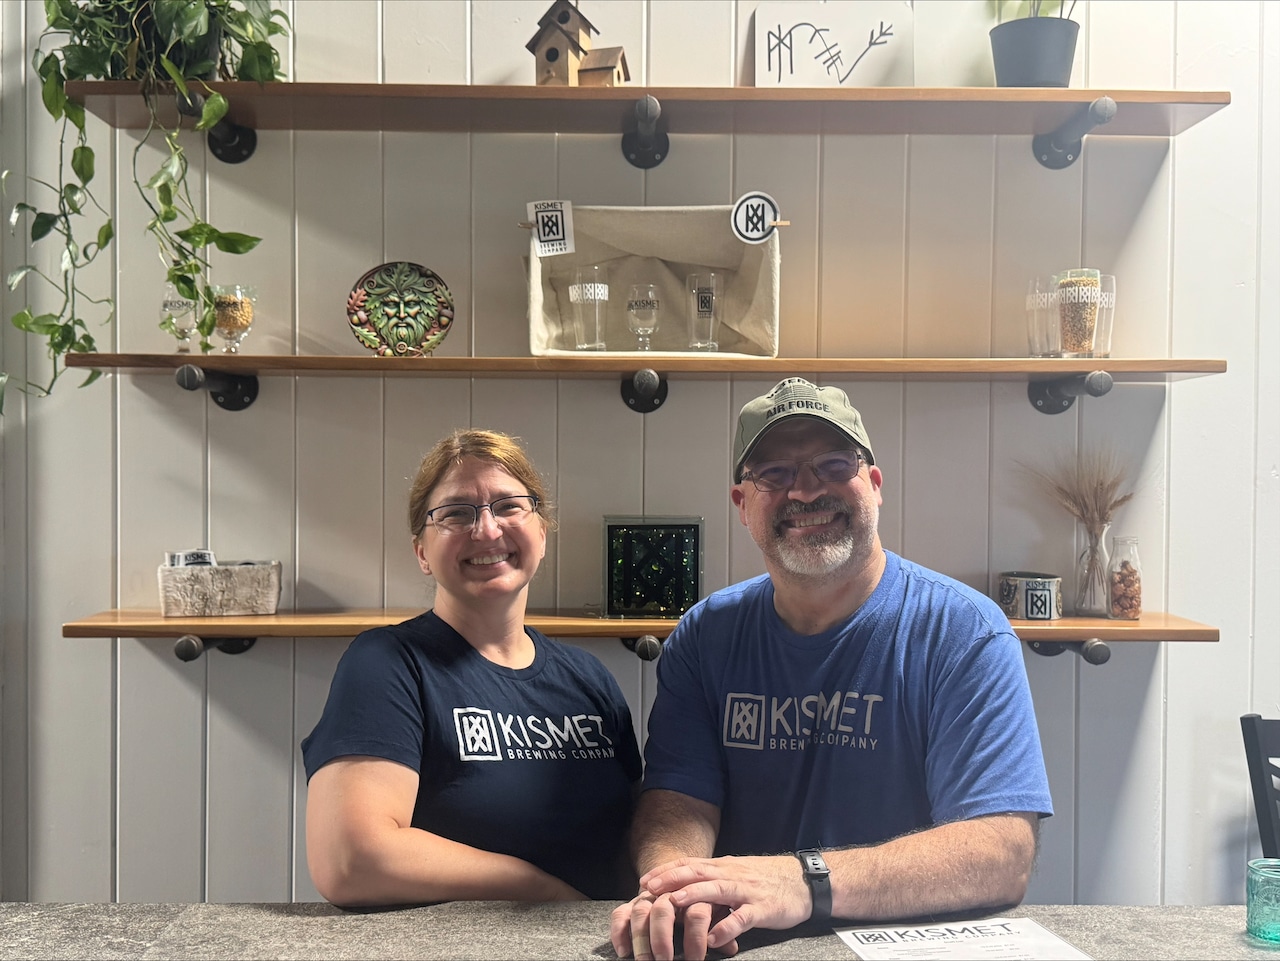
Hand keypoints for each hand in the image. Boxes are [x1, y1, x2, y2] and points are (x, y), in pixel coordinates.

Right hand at [610, 889, 734, 960]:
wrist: (687, 874)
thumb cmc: (708, 899)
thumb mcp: (721, 911)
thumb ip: (727, 928)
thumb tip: (730, 947)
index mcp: (697, 893)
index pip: (697, 912)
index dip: (696, 938)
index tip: (695, 960)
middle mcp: (671, 892)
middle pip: (663, 908)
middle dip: (662, 937)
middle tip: (663, 960)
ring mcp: (650, 896)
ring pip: (641, 910)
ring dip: (641, 937)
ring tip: (644, 960)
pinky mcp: (634, 903)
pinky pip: (621, 913)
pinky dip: (619, 930)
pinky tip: (623, 950)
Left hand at [639, 854, 811, 951]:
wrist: (804, 881)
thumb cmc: (767, 880)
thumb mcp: (737, 874)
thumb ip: (714, 880)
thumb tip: (685, 889)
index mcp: (725, 867)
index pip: (691, 864)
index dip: (667, 870)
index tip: (645, 880)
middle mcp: (733, 875)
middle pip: (698, 873)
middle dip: (672, 879)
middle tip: (649, 890)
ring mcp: (748, 891)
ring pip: (717, 890)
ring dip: (693, 896)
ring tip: (674, 903)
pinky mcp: (763, 909)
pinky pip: (743, 918)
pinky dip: (727, 927)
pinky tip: (713, 938)